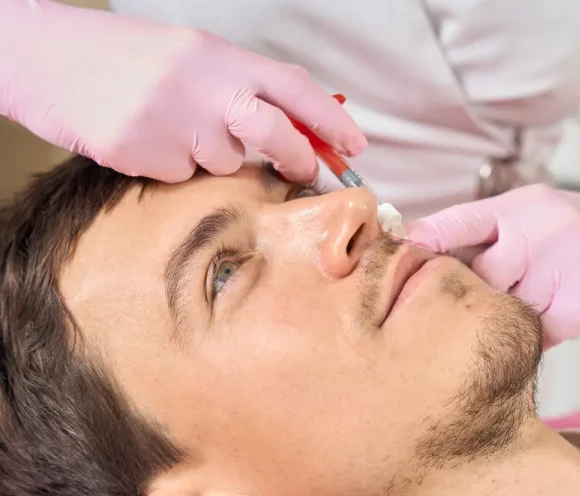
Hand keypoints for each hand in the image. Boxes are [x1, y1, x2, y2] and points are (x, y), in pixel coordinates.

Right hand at [0, 0, 365, 181]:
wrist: (44, 58)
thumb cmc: (125, 59)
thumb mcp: (190, 56)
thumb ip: (241, 84)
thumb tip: (295, 116)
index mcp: (215, 55)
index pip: (291, 87)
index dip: (330, 120)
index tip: (356, 146)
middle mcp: (199, 84)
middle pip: (273, 132)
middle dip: (297, 157)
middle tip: (304, 171)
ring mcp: (171, 120)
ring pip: (223, 162)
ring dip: (211, 156)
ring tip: (172, 127)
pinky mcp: (143, 153)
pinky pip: (181, 176)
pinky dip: (172, 166)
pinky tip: (144, 140)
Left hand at [407, 179, 579, 344]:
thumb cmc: (568, 226)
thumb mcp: (523, 213)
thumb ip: (478, 234)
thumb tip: (418, 256)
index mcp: (517, 207)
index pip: (460, 222)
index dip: (424, 241)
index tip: (394, 256)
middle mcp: (539, 231)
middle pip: (480, 278)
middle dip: (473, 295)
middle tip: (473, 303)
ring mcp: (565, 265)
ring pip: (509, 310)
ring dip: (504, 317)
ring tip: (519, 305)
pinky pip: (538, 333)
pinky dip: (535, 332)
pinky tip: (549, 313)